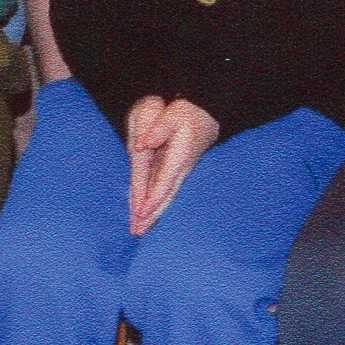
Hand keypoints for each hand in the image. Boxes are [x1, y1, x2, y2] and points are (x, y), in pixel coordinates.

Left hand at [123, 95, 219, 231]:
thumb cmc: (187, 113)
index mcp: (179, 156)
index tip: (142, 212)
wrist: (206, 114)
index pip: (164, 181)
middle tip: (138, 231)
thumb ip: (159, 127)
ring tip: (140, 231)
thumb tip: (143, 144)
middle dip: (152, 214)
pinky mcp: (176, 172)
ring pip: (166, 197)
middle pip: (166, 196)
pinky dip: (156, 205)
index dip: (153, 197)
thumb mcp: (174, 114)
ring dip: (154, 214)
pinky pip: (164, 193)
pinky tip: (148, 215)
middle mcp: (181, 169)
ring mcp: (180, 172)